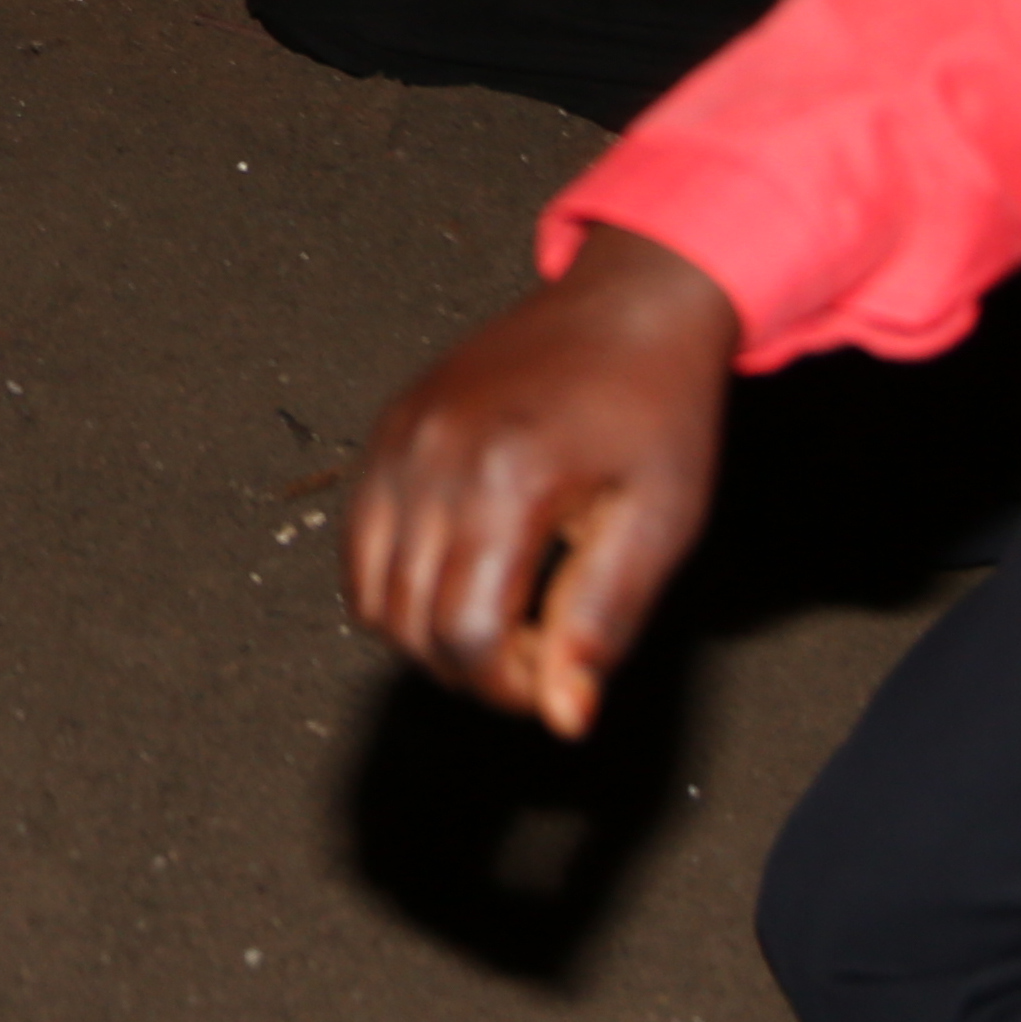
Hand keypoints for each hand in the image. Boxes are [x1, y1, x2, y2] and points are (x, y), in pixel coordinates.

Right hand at [341, 227, 740, 739]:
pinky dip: (398, 583)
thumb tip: (564, 717)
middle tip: (541, 646)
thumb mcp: (660, 521)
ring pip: (369, 595)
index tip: (561, 675)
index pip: (466, 637)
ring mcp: (397, 439)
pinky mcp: (386, 430)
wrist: (629, 304)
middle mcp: (432, 456)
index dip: (513, 688)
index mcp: (506, 477)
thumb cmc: (658, 408)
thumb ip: (602, 621)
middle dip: (472, 668)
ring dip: (428, 633)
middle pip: (409, 627)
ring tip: (504, 608)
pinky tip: (467, 569)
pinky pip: (359, 543)